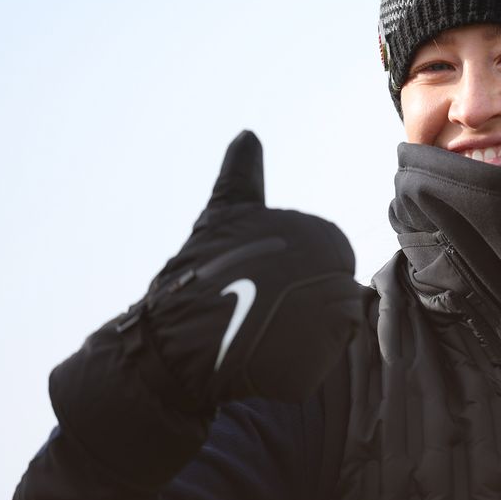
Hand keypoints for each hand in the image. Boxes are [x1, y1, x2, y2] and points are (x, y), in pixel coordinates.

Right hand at [54, 131, 362, 412]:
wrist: (173, 345)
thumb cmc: (195, 277)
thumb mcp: (222, 219)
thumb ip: (242, 178)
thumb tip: (248, 135)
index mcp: (314, 233)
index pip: (322, 257)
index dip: (284, 272)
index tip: (252, 278)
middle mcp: (325, 268)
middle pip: (327, 293)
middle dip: (293, 303)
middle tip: (250, 309)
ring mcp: (325, 311)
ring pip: (326, 325)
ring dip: (295, 333)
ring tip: (253, 333)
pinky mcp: (322, 353)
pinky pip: (318, 359)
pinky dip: (293, 364)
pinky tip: (260, 359)